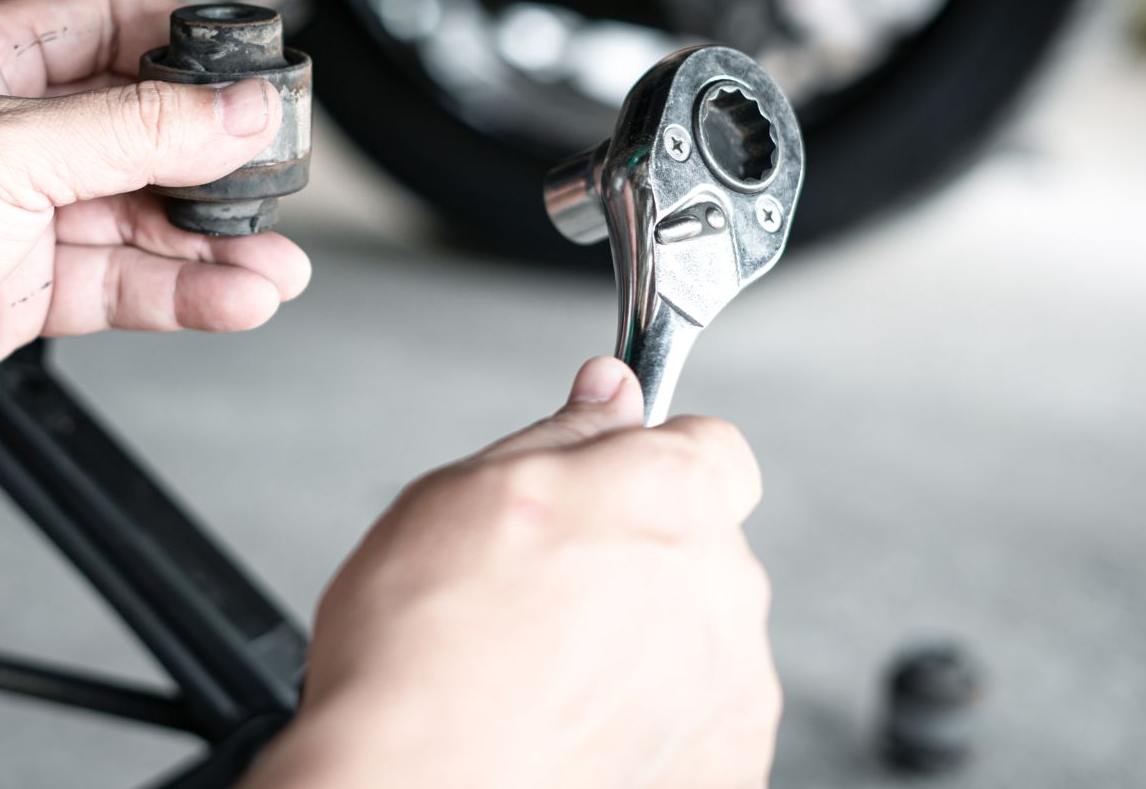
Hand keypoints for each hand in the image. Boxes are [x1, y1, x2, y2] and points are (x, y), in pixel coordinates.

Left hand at [0, 0, 310, 451]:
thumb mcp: (6, 151)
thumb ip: (135, 131)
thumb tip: (235, 108)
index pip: (114, 25)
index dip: (193, 49)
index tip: (259, 78)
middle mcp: (1, 129)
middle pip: (139, 131)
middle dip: (214, 163)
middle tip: (279, 182)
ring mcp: (10, 213)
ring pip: (135, 218)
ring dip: (208, 242)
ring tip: (276, 261)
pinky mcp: (14, 289)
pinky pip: (116, 282)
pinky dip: (176, 292)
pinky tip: (229, 297)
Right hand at [248, 357, 778, 788]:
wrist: (415, 785)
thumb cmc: (422, 651)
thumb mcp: (463, 491)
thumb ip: (563, 435)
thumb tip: (606, 395)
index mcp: (671, 497)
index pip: (710, 446)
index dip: (649, 457)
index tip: (602, 479)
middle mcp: (721, 587)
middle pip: (699, 543)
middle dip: (634, 551)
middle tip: (537, 582)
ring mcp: (730, 686)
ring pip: (696, 633)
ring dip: (640, 638)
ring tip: (540, 663)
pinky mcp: (725, 763)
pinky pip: (697, 715)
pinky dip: (648, 716)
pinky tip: (567, 717)